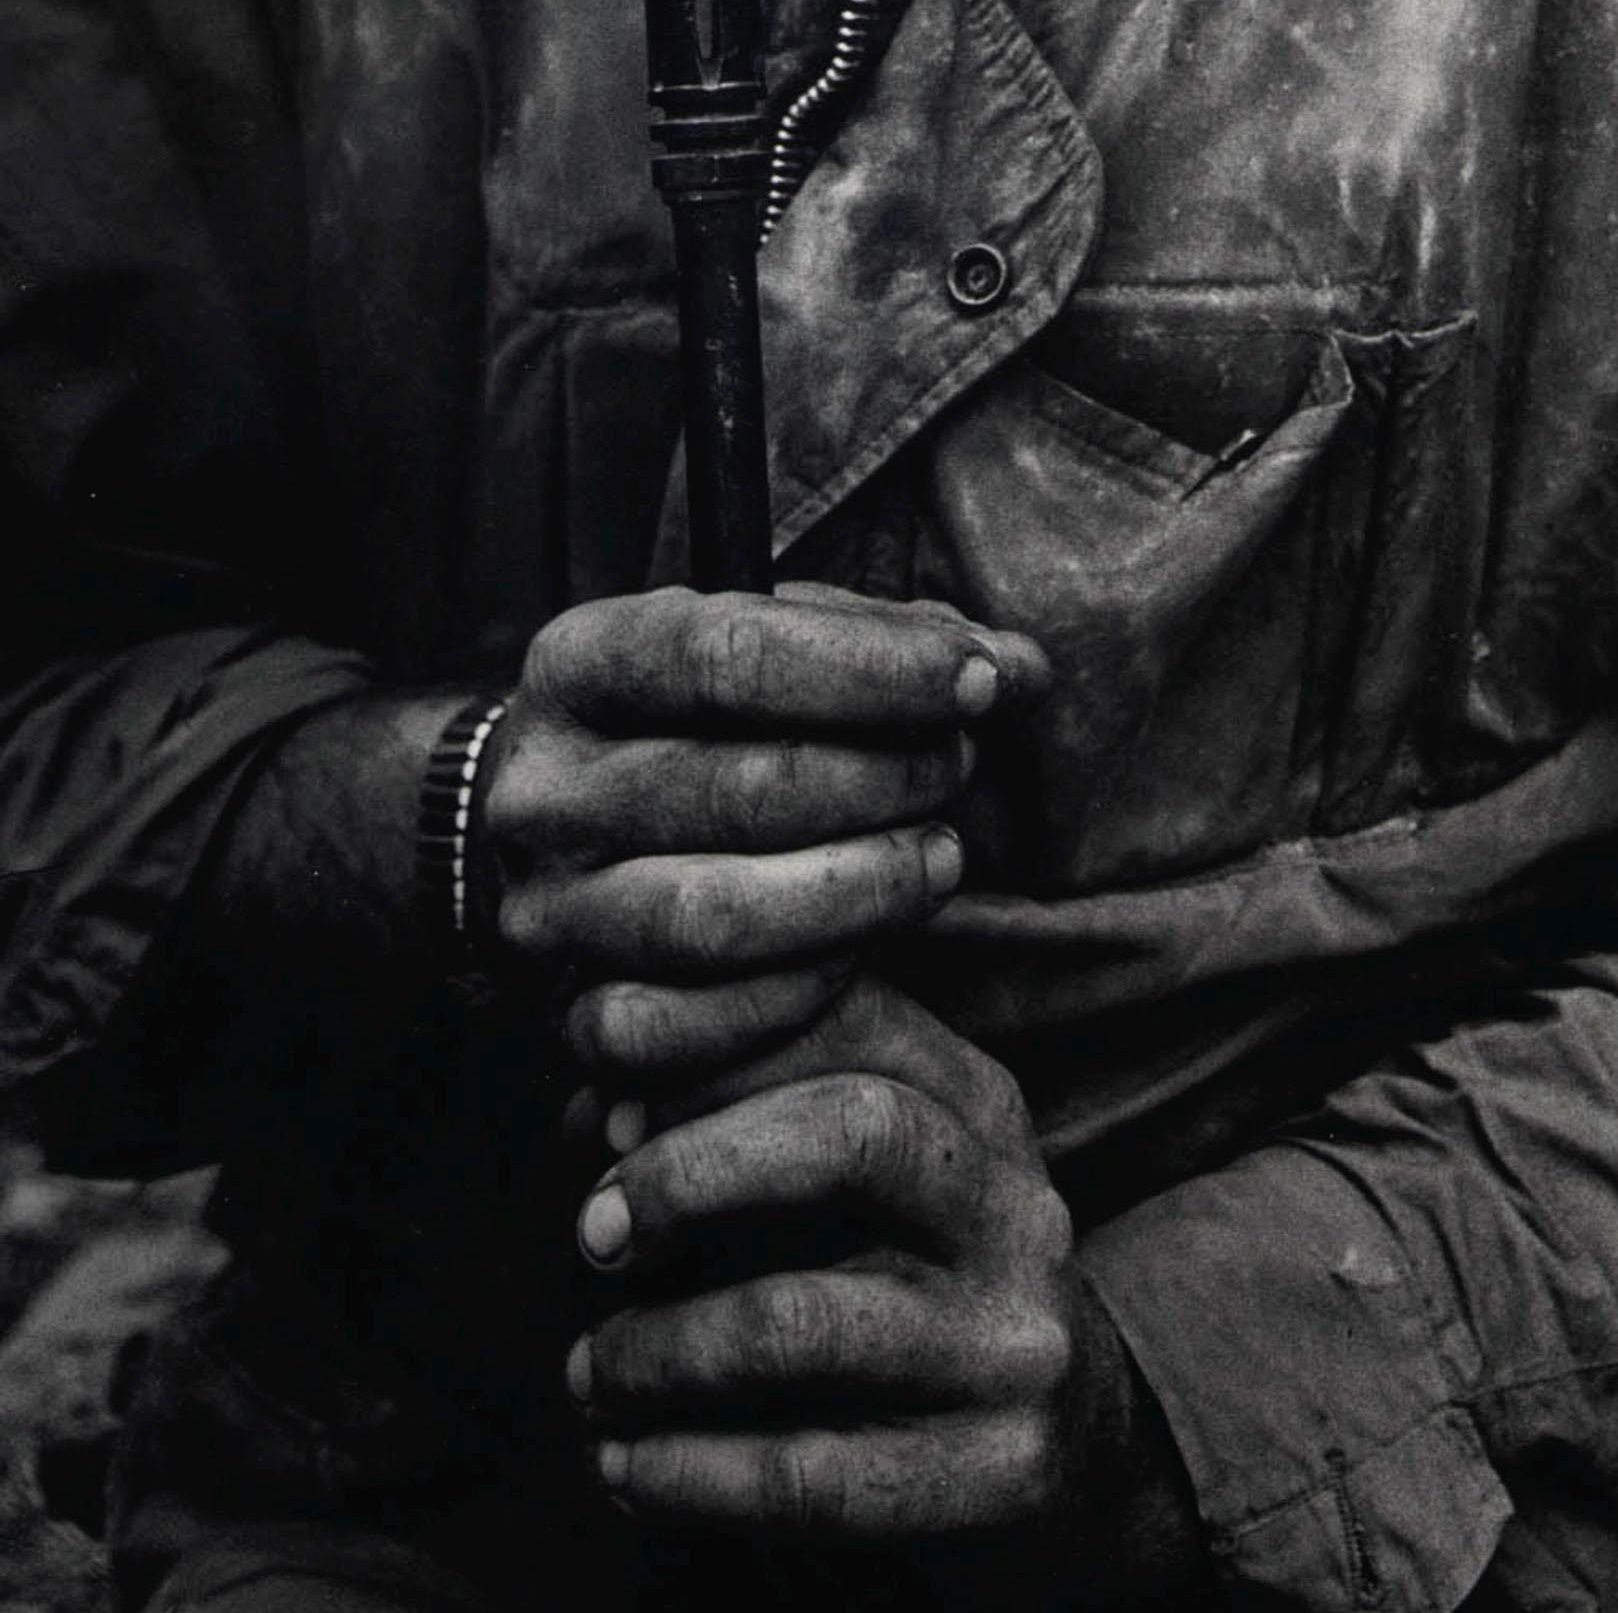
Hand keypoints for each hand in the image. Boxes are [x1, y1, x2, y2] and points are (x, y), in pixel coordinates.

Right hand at [482, 584, 1047, 1077]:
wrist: (564, 841)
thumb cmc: (699, 726)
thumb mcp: (766, 650)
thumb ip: (888, 646)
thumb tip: (1018, 668)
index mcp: (578, 664)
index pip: (725, 652)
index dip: (871, 667)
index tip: (980, 678)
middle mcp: (542, 789)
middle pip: (736, 789)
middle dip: (884, 777)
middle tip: (960, 764)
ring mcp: (547, 911)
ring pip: (712, 919)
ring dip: (861, 889)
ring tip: (942, 856)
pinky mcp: (572, 1015)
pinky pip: (689, 1029)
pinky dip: (798, 996)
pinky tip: (866, 952)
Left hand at [566, 977, 1206, 1603]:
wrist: (1074, 1441)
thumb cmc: (910, 1279)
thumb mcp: (864, 1174)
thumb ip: (744, 1112)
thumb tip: (597, 1109)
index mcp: (980, 1106)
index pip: (848, 1020)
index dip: (706, 1054)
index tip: (603, 1117)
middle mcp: (1015, 1208)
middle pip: (851, 1134)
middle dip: (691, 1173)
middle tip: (592, 1233)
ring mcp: (1016, 1342)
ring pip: (803, 1319)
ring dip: (658, 1350)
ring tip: (588, 1372)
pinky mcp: (1002, 1473)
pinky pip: (810, 1473)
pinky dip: (686, 1473)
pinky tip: (624, 1468)